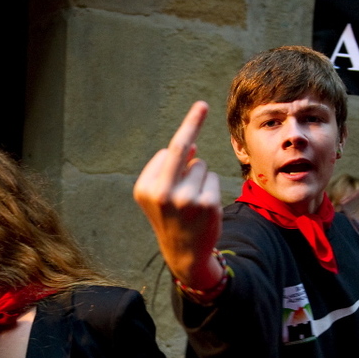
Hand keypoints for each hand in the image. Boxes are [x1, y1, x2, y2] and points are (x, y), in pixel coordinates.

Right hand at [133, 101, 224, 290]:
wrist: (184, 253)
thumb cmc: (170, 217)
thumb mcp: (158, 194)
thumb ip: (169, 168)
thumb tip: (191, 145)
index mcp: (145, 188)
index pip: (167, 152)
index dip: (181, 147)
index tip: (193, 115)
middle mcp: (162, 193)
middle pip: (180, 147)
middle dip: (191, 122)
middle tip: (201, 104)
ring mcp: (187, 199)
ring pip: (201, 165)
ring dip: (199, 177)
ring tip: (191, 202)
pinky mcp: (208, 204)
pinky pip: (213, 178)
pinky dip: (210, 187)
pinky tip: (203, 207)